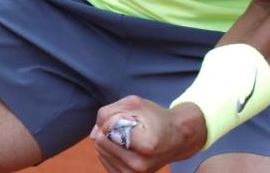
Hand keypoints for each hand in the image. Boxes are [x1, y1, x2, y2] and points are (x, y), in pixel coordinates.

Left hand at [90, 96, 205, 172]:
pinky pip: (104, 161)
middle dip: (108, 130)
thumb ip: (108, 113)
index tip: (129, 118)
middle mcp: (140, 165)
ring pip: (100, 152)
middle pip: (100, 142)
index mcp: (146, 145)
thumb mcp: (134, 104)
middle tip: (129, 127)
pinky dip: (110, 150)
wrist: (177, 138)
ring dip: (109, 140)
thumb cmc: (156, 117)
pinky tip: (124, 146)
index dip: (112, 119)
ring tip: (129, 137)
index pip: (107, 130)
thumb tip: (93, 135)